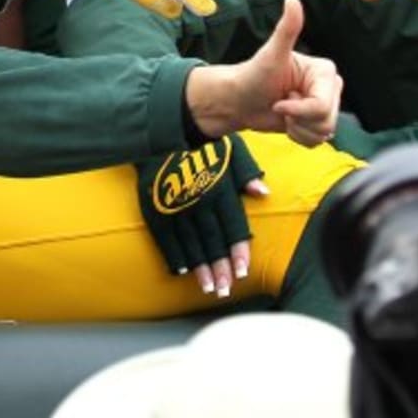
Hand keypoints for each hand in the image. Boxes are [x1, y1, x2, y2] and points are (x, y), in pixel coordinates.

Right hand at [136, 134, 267, 297]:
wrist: (162, 127)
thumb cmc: (202, 141)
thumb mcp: (230, 149)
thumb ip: (245, 172)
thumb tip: (263, 192)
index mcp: (220, 187)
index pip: (232, 225)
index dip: (238, 250)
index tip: (243, 271)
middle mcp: (199, 199)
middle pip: (212, 239)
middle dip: (220, 267)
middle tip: (225, 289)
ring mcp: (175, 204)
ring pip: (190, 242)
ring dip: (200, 267)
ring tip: (208, 287)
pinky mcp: (154, 205)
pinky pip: (165, 236)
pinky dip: (174, 254)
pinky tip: (182, 270)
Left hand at [187, 0, 342, 141]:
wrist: (238, 101)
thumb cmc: (252, 75)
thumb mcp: (270, 55)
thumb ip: (286, 30)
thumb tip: (292, 0)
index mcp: (324, 71)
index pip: (324, 104)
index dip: (300, 109)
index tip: (280, 99)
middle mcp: (328, 87)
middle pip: (327, 120)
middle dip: (299, 119)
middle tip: (280, 104)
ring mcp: (323, 105)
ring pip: (324, 132)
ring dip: (298, 129)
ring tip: (282, 112)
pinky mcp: (315, 121)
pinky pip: (319, 141)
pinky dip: (299, 137)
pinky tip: (286, 122)